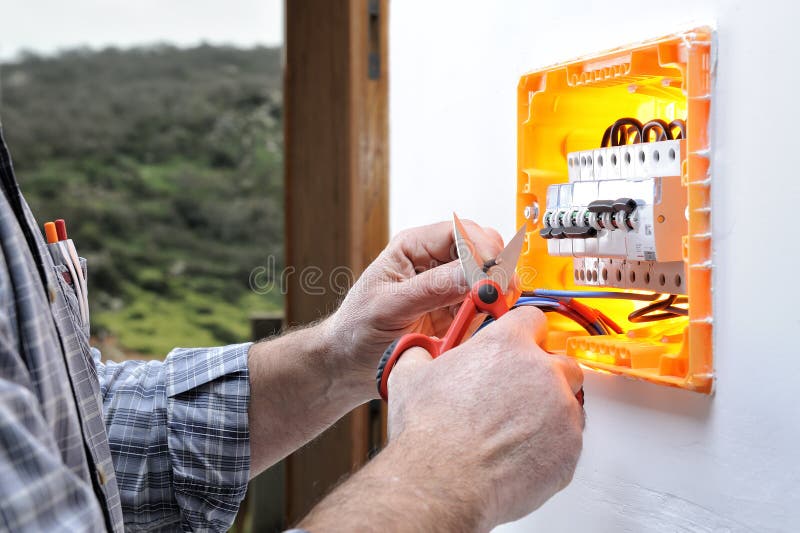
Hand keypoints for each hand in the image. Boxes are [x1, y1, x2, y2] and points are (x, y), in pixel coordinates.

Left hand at [325, 220, 503, 399]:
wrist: (349, 365)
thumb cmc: (357, 330)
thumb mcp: (389, 306)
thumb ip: (432, 288)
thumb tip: (474, 273)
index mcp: (413, 247)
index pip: (461, 232)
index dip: (482, 250)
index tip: (490, 278)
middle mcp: (435, 261)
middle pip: (485, 249)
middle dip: (497, 269)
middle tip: (499, 295)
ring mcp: (451, 287)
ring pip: (493, 276)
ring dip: (498, 292)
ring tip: (492, 311)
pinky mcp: (459, 313)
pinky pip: (489, 306)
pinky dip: (493, 314)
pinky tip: (484, 325)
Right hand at [386, 306, 584, 529]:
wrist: (445, 483)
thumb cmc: (431, 434)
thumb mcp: (410, 377)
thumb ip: (422, 354)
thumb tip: (419, 351)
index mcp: (506, 345)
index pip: (532, 320)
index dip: (523, 332)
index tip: (518, 343)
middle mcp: (542, 371)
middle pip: (559, 361)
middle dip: (542, 374)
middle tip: (515, 394)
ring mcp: (561, 410)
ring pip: (566, 403)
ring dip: (547, 412)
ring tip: (512, 432)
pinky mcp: (569, 448)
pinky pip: (567, 441)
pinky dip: (549, 446)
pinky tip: (519, 455)